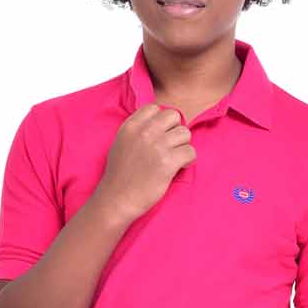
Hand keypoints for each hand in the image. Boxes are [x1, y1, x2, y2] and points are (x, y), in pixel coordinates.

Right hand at [96, 103, 196, 222]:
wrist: (117, 199)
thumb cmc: (119, 176)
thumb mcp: (120, 143)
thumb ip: (136, 130)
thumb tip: (156, 124)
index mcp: (131, 126)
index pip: (154, 108)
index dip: (161, 121)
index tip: (160, 135)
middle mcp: (144, 132)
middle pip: (173, 116)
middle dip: (175, 131)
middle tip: (171, 147)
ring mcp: (157, 146)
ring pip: (185, 133)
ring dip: (183, 146)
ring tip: (176, 158)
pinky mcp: (168, 162)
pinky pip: (191, 152)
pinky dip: (189, 160)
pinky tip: (180, 167)